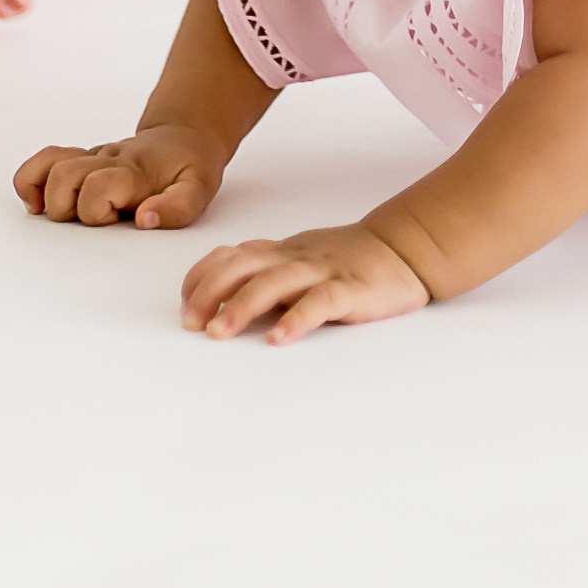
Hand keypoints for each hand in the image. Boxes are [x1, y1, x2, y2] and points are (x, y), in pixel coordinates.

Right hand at [13, 126, 222, 229]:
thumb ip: (176, 208)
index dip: (96, 209)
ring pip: (49, 164)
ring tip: (60, 213)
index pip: (97, 186)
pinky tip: (39, 202)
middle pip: (64, 175)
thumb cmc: (189, 166)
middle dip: (66, 207)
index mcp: (133, 172)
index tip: (114, 219)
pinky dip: (32, 180)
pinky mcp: (83, 159)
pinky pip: (46, 160)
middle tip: (91, 219)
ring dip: (45, 194)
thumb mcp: (198, 190)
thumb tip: (143, 220)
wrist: (184, 134)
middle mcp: (107, 160)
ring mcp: (92, 157)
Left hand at [180, 223, 430, 346]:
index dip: (202, 277)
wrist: (403, 247)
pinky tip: (279, 339)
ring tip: (220, 332)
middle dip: (209, 293)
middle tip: (190, 324)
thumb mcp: (299, 259)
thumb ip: (264, 269)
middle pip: (242, 266)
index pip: (231, 256)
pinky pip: (320, 303)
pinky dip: (296, 319)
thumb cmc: (346, 259)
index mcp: (281, 252)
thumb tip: (217, 287)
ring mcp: (321, 272)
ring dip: (242, 306)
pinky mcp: (349, 290)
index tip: (184, 304)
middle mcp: (294, 258)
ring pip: (274, 282)